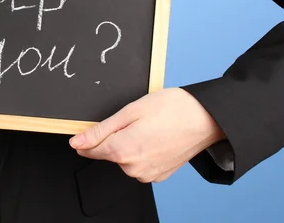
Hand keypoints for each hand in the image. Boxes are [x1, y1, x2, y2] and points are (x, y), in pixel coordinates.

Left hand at [69, 88, 225, 182]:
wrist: (206, 118)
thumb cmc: (170, 109)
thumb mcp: (129, 112)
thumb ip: (100, 130)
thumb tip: (77, 142)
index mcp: (123, 151)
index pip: (91, 150)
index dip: (87, 138)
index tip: (85, 132)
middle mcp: (133, 168)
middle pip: (109, 153)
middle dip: (114, 137)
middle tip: (133, 120)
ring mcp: (148, 174)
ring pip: (125, 159)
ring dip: (129, 144)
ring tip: (148, 127)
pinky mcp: (159, 175)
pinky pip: (140, 164)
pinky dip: (142, 151)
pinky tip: (155, 138)